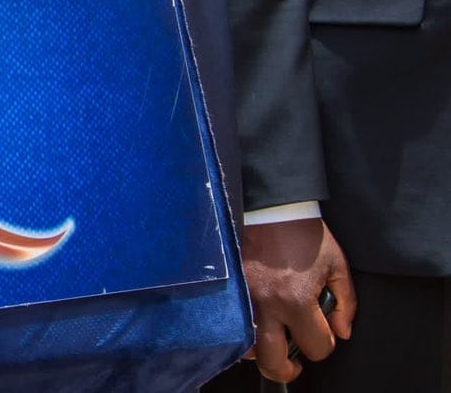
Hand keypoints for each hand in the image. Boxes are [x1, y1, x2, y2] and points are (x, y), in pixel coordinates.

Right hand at [244, 217, 354, 381]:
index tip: (324, 330)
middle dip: (288, 368)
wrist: (267, 206)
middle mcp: (265, 305)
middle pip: (273, 362)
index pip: (316, 347)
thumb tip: (342, 332)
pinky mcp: (229, 290)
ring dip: (263, 349)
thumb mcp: (336, 266)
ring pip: (247, 349)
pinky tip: (255, 325)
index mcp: (296, 300)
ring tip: (273, 338)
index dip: (325, 343)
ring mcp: (242, 299)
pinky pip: (232, 326)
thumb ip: (346, 304)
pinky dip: (243, 333)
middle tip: (294, 362)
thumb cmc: (303, 234)